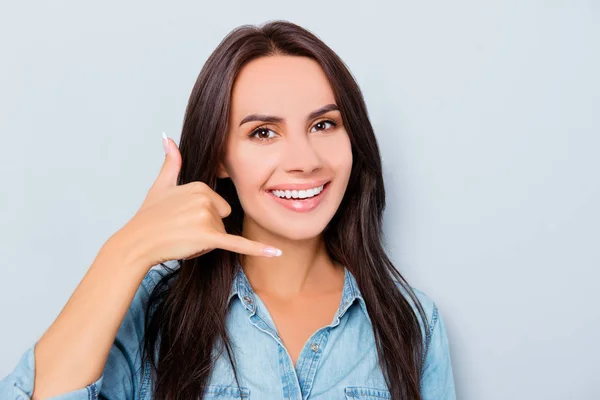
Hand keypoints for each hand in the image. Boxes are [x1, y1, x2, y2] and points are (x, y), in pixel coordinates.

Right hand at [120, 133, 281, 266]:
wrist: (137, 243)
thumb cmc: (149, 217)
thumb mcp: (160, 185)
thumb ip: (171, 162)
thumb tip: (168, 138)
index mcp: (200, 185)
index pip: (217, 205)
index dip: (201, 216)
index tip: (181, 217)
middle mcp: (205, 198)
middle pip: (222, 218)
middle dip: (206, 229)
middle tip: (181, 230)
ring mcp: (207, 217)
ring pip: (222, 234)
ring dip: (206, 241)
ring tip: (182, 238)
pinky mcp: (209, 238)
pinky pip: (239, 244)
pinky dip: (258, 250)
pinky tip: (276, 253)